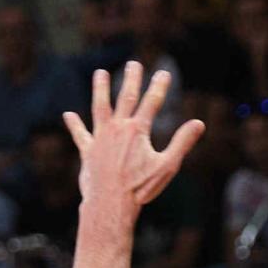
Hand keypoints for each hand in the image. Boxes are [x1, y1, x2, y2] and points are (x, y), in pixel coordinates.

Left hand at [63, 62, 204, 207]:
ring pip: (100, 107)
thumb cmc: (140, 187)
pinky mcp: (87, 151)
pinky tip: (68, 115)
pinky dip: (75, 125)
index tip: (164, 72)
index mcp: (138, 131)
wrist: (110, 203)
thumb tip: (199, 123)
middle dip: (131, 79)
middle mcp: (118, 129)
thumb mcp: (167, 166)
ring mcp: (100, 138)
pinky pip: (80, 135)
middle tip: (134, 64)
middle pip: (125, 98)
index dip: (159, 86)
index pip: (151, 102)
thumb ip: (182, 142)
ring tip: (100, 73)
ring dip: (100, 89)